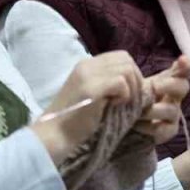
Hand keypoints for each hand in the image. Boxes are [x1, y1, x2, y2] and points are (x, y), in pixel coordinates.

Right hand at [31, 51, 144, 165]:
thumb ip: (107, 82)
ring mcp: (88, 75)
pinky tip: (114, 105)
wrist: (55, 134)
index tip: (129, 91)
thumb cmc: (75, 119)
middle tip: (129, 98)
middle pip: (126, 59)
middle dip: (135, 79)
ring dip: (130, 88)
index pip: (120, 56)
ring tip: (119, 102)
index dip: (131, 73)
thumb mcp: (92, 93)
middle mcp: (87, 64)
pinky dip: (124, 95)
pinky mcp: (91, 88)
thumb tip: (134, 81)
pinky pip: (121, 82)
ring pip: (126, 69)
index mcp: (87, 64)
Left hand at [133, 56, 189, 144]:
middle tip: (155, 86)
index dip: (186, 65)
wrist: (123, 123)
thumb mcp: (132, 85)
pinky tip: (135, 124)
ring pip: (171, 110)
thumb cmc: (130, 99)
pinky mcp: (168, 131)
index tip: (182, 59)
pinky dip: (147, 126)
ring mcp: (173, 115)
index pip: (183, 71)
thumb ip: (134, 74)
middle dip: (170, 85)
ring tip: (137, 110)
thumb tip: (129, 65)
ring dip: (152, 109)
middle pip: (182, 87)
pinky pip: (162, 128)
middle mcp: (174, 97)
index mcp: (167, 81)